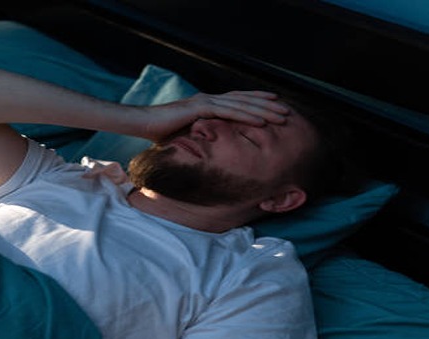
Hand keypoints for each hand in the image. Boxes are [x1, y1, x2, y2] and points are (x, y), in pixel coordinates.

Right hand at [141, 91, 289, 141]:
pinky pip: (229, 111)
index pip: (236, 101)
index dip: (256, 102)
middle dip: (267, 104)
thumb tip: (208, 149)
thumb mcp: (186, 135)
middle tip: (287, 111)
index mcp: (206, 104)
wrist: (141, 123)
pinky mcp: (201, 108)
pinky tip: (262, 120)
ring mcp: (205, 101)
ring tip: (282, 115)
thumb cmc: (159, 132)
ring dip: (263, 109)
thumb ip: (199, 136)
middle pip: (244, 100)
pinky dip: (247, 115)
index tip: (274, 106)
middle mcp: (208, 99)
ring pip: (241, 104)